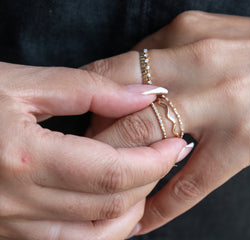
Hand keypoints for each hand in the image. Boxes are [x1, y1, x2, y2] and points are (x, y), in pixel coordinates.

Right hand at [0, 62, 186, 238]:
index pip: (113, 171)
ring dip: (131, 210)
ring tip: (147, 179)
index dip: (154, 160)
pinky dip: (102, 230)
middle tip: (166, 155)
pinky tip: (114, 206)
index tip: (175, 143)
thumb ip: (92, 89)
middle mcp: (15, 202)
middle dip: (149, 181)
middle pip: (109, 205)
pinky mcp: (6, 231)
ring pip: (93, 237)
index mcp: (23, 157)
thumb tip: (146, 93)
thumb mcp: (26, 84)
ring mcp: (8, 224)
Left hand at [84, 11, 249, 234]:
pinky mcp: (242, 144)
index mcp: (184, 34)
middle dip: (96, 134)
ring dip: (119, 166)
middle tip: (87, 151)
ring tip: (109, 179)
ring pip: (146, 139)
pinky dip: (160, 207)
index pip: (113, 71)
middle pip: (121, 106)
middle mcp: (198, 64)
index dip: (89, 99)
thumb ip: (161, 51)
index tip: (81, 118)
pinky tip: (142, 219)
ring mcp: (221, 105)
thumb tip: (122, 81)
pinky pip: (190, 183)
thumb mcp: (204, 33)